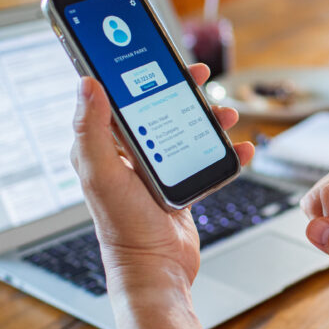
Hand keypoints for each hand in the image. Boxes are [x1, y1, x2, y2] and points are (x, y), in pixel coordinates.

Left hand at [70, 65, 253, 291]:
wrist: (156, 271)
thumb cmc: (123, 229)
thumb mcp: (103, 173)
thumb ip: (92, 129)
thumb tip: (86, 83)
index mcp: (105, 148)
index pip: (119, 98)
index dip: (137, 73)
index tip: (159, 57)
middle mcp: (130, 156)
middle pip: (158, 109)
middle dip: (182, 92)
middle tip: (199, 78)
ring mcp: (157, 171)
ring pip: (186, 131)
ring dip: (208, 119)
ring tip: (226, 115)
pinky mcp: (180, 186)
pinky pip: (205, 160)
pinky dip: (226, 153)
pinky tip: (241, 149)